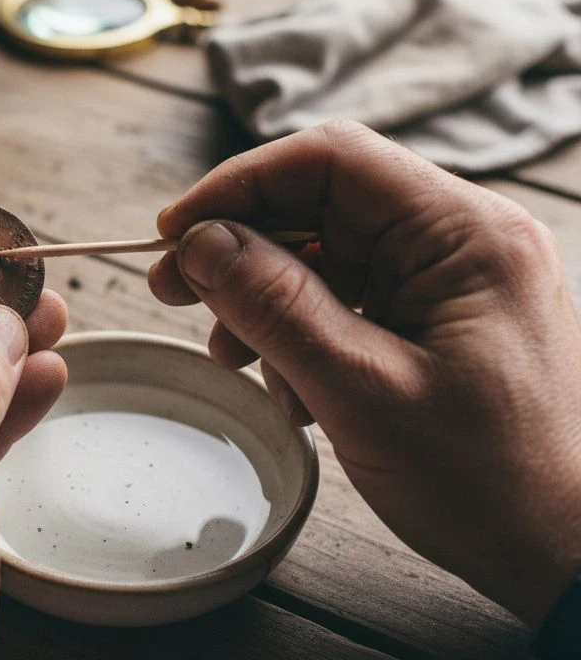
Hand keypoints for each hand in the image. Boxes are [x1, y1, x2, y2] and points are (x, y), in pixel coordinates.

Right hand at [148, 120, 580, 625]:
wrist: (562, 555)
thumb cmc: (488, 484)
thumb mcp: (363, 393)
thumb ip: (276, 306)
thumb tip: (200, 241)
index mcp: (465, 235)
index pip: (332, 160)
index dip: (239, 184)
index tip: (175, 232)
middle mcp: (461, 239)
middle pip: (321, 203)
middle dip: (240, 245)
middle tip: (173, 289)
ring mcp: (449, 278)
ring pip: (325, 252)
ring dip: (264, 296)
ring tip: (229, 354)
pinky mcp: (436, 317)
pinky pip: (346, 296)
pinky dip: (299, 331)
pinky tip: (285, 383)